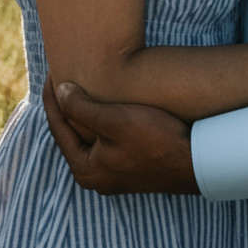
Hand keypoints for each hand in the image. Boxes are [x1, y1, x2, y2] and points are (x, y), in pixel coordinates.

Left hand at [41, 75, 199, 194]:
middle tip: (61, 76)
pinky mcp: (128, 166)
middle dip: (65, 104)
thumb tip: (59, 92)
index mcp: (85, 169)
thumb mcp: (115, 120)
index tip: (51, 71)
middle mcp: (95, 176)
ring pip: (87, 136)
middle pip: (71, 133)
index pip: (58, 127)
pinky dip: (98, 120)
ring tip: (78, 85)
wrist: (196, 161)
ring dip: (82, 111)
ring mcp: (112, 173)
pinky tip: (103, 103)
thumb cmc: (155, 140)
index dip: (52, 97)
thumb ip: (81, 108)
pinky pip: (103, 139)